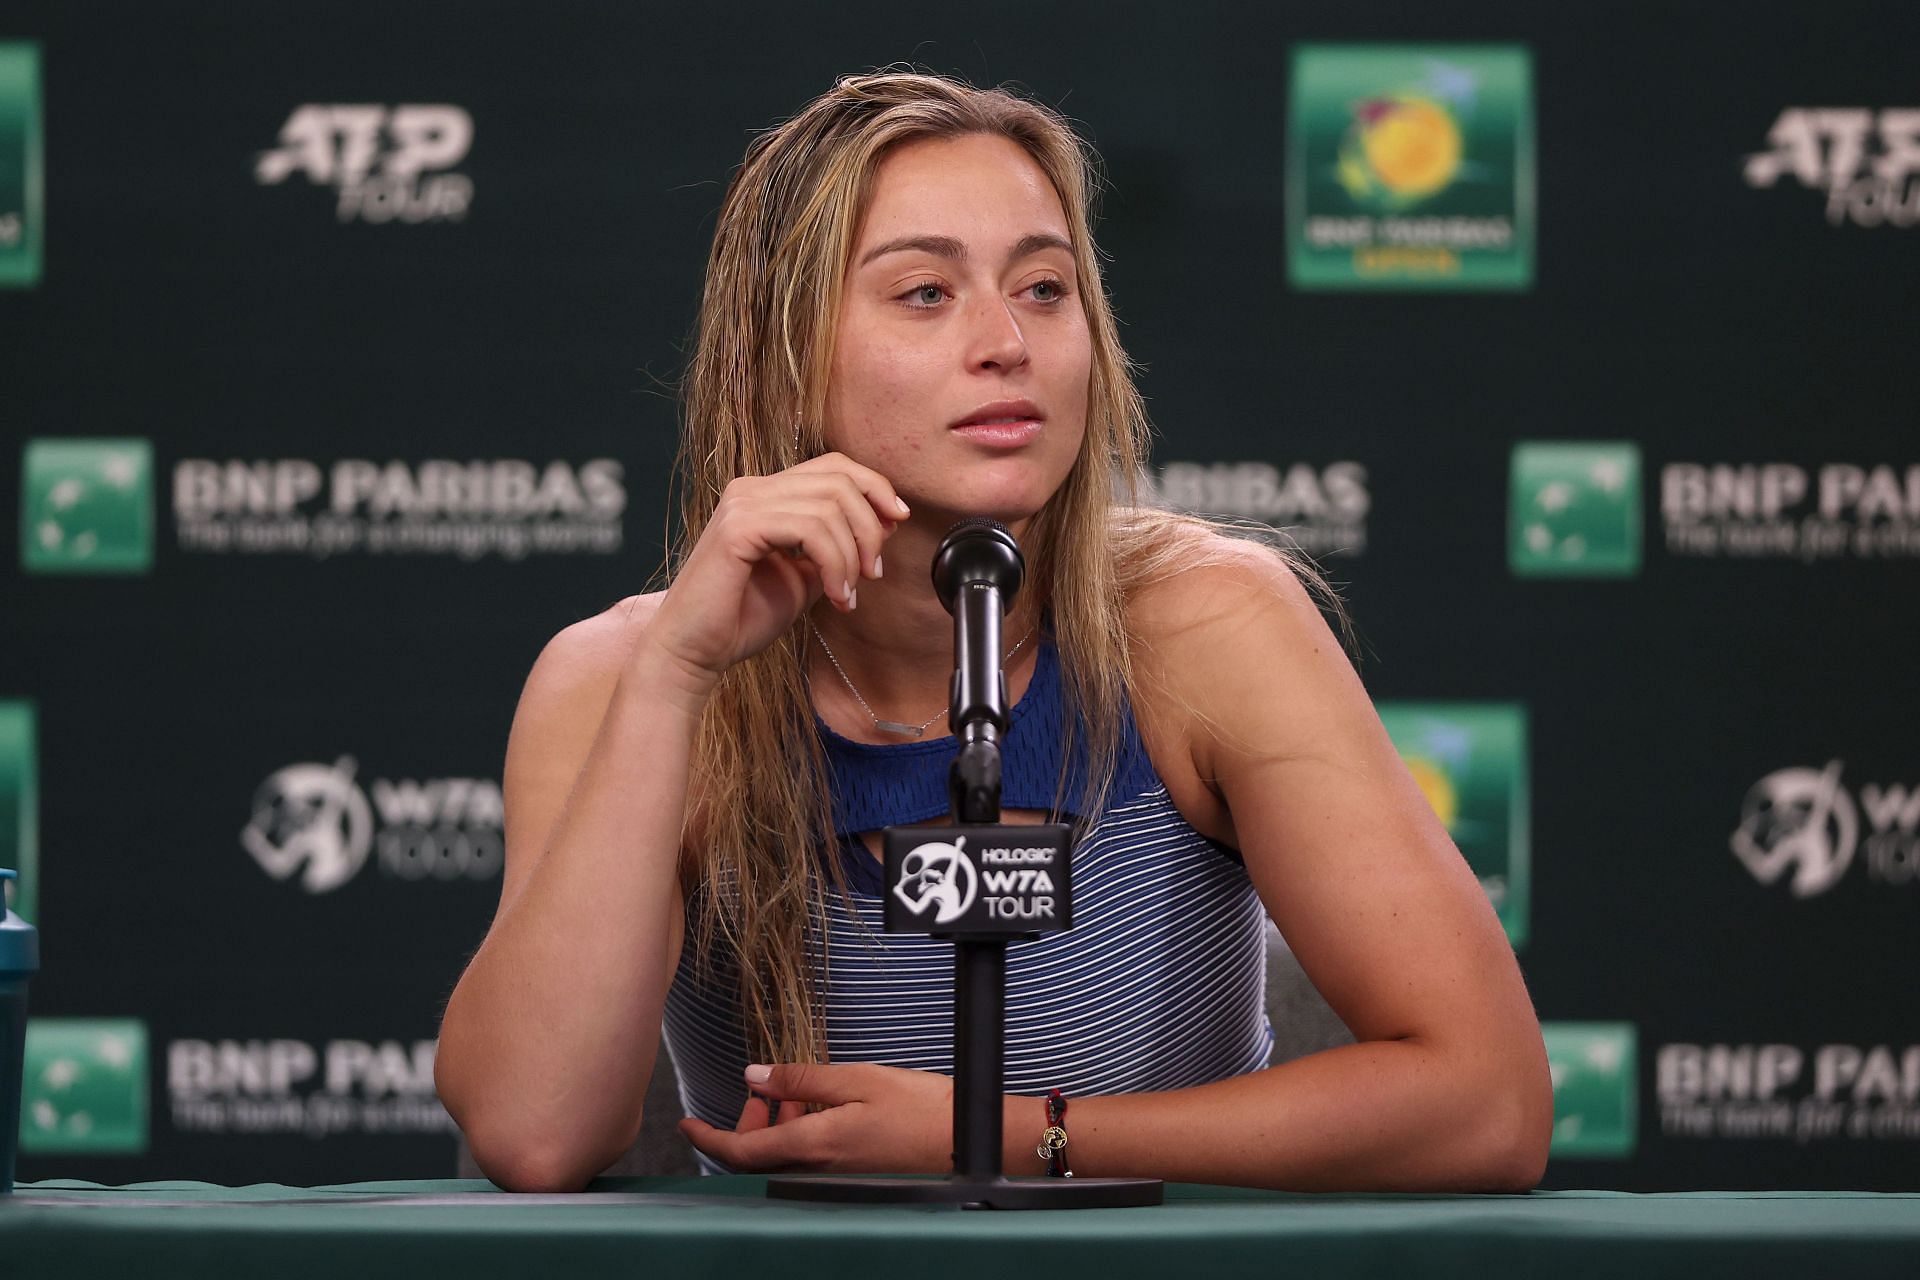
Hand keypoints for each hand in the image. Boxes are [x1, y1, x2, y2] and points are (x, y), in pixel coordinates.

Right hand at [643, 454, 910, 681]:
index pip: (833, 466)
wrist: (693, 651)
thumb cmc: (741, 619)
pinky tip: (835, 596)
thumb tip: (882, 524)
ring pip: (829, 505)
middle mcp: (752, 490)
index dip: (874, 487)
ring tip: (847, 593)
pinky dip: (834, 563)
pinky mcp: (738, 528)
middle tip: (872, 573)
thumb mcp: (804, 577)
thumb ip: (834, 548)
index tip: (897, 521)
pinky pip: (810, 529)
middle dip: (870, 527)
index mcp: (766, 495)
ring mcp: (743, 504)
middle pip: (838, 480)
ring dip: (852, 555)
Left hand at [678, 1062, 954, 1173]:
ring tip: (797, 1094)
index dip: (707, 1138)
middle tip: (763, 1091)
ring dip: (777, 1127)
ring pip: (782, 1158)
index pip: (739, 1151)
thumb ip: (801, 1080)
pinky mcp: (850, 1178)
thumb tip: (754, 1077)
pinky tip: (820, 1111)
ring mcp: (833, 1179)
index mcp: (812, 1147)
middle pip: (758, 1155)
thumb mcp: (856, 1080)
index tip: (686, 1124)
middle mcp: (816, 1171)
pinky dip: (800, 1136)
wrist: (965, 1143)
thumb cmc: (919, 1109)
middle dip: (750, 1122)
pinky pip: (807, 1161)